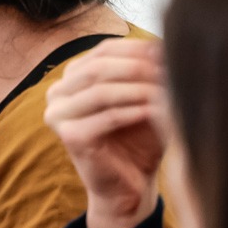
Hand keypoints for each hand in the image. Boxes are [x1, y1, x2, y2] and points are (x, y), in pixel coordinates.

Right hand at [43, 40, 165, 227]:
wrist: (131, 185)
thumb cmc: (139, 139)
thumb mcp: (142, 98)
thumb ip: (145, 71)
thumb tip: (164, 41)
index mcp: (70, 78)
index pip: (102, 51)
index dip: (136, 48)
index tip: (169, 50)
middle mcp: (56, 93)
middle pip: (98, 67)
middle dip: (138, 67)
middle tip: (171, 69)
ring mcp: (57, 115)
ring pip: (101, 91)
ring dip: (139, 88)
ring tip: (169, 89)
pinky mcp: (69, 137)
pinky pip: (106, 117)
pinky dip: (136, 112)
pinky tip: (159, 111)